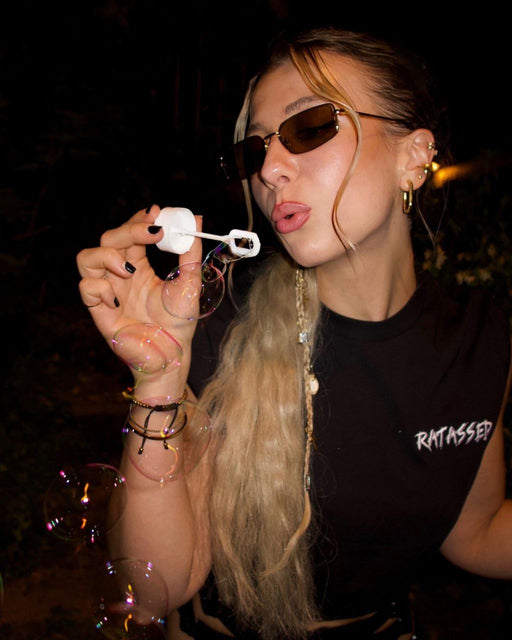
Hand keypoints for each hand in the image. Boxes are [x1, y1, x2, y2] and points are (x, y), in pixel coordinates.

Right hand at [76, 205, 201, 385]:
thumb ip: (190, 251)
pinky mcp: (100, 311)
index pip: (130, 234)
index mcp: (139, 267)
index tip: (156, 212)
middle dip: (128, 230)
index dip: (138, 220)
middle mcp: (120, 276)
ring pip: (87, 258)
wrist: (172, 355)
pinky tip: (118, 298)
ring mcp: (108, 291)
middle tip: (152, 232)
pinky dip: (99, 287)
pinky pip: (86, 288)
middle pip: (109, 239)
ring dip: (106, 255)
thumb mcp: (190, 282)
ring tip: (130, 269)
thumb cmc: (180, 323)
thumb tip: (197, 220)